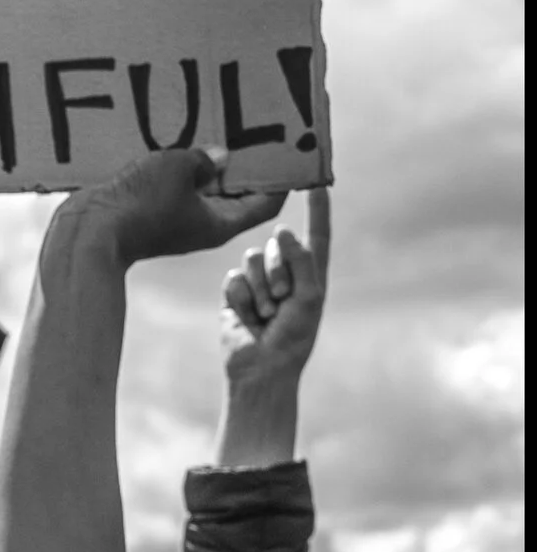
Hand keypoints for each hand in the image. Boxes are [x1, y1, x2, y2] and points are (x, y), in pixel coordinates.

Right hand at [55, 147, 286, 267]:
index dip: (281, 177)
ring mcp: (177, 223)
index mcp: (221, 223)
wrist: (86, 234)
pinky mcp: (153, 216)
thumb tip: (217, 157)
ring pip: (204, 190)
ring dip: (210, 166)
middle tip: (252, 132)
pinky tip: (177, 146)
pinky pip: (177, 190)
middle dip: (245, 165)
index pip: (268, 201)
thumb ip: (203, 157)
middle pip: (237, 194)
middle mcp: (204, 226)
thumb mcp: (177, 167)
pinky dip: (183, 171)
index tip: (288, 150)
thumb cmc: (138, 204)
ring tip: (214, 132)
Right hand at [220, 187, 329, 387]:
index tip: (316, 183)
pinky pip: (233, 279)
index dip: (318, 210)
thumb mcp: (310, 296)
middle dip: (278, 271)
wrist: (262, 368)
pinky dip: (241, 298)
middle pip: (276, 246)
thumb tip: (281, 229)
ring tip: (266, 313)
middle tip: (282, 301)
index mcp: (311, 273)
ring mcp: (258, 283)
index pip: (316, 234)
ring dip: (260, 288)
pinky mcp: (235, 295)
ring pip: (251, 259)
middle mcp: (284, 273)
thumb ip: (300, 259)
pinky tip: (247, 317)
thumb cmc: (294, 337)